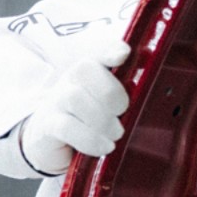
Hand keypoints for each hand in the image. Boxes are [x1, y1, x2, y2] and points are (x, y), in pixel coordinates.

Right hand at [18, 38, 129, 174]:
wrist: (52, 142)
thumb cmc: (90, 120)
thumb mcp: (110, 105)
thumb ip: (128, 94)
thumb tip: (149, 87)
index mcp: (90, 70)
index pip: (99, 51)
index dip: (110, 50)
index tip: (124, 54)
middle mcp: (70, 80)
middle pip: (85, 70)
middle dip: (111, 93)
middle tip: (122, 112)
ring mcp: (55, 101)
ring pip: (75, 97)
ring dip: (102, 119)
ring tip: (116, 133)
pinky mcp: (48, 124)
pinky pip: (67, 127)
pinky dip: (90, 139)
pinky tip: (104, 146)